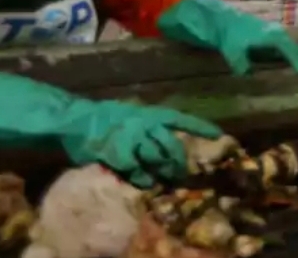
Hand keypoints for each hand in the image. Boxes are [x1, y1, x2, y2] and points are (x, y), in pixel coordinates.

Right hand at [57, 99, 222, 188]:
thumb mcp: (133, 114)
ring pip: (157, 157)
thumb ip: (151, 125)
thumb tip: (168, 139)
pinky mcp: (118, 153)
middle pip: (171, 145)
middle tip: (182, 174)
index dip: (200, 127)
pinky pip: (137, 169)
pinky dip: (143, 178)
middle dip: (178, 161)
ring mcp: (132, 138)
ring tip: (168, 181)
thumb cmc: (105, 118)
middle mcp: (145, 124)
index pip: (181, 119)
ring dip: (164, 171)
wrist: (78, 120)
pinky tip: (147, 184)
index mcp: (151, 114)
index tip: (218, 134)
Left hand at [157, 0, 297, 78]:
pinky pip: (290, 51)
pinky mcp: (274, 41)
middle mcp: (279, 35)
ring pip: (296, 50)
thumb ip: (240, 63)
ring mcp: (277, 37)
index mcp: (272, 36)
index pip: (288, 50)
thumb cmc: (229, 34)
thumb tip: (248, 74)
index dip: (297, 61)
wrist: (222, 20)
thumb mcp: (232, 49)